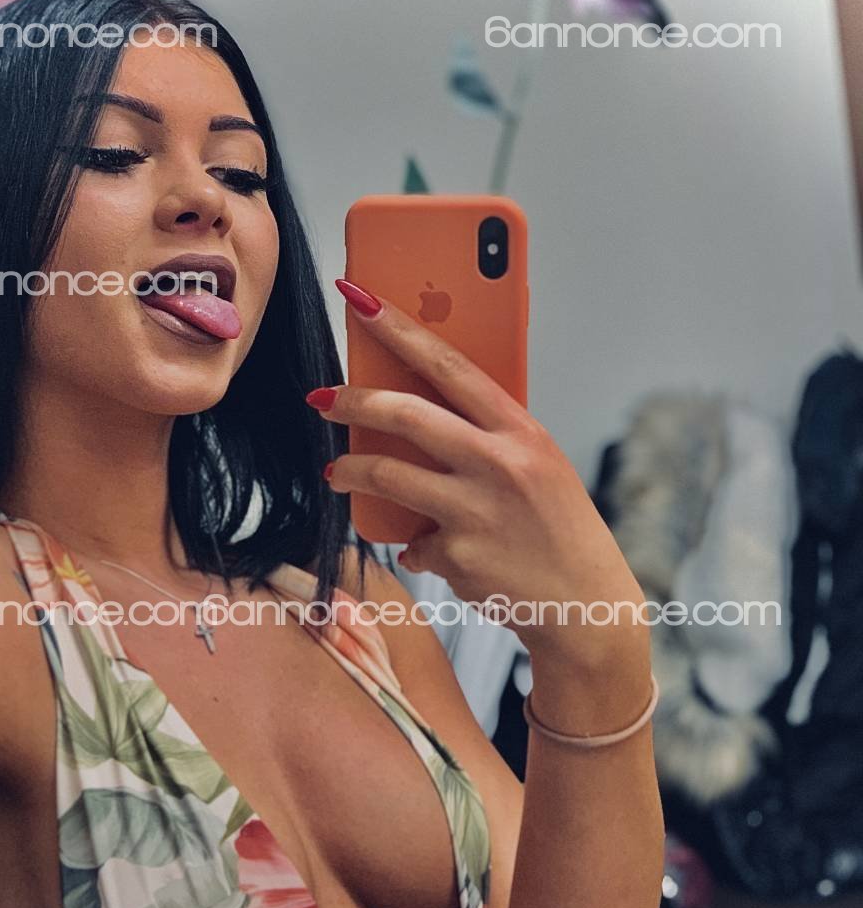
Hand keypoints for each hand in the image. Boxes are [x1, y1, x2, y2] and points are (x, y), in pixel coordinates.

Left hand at [311, 280, 647, 671]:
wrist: (585, 607)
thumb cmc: (558, 531)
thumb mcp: (537, 469)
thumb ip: (487, 439)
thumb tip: (417, 417)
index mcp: (521, 432)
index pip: (450, 365)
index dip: (399, 328)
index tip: (359, 300)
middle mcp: (499, 464)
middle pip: (405, 415)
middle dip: (351, 401)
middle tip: (321, 400)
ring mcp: (476, 511)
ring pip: (386, 474)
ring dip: (349, 471)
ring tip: (336, 472)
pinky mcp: (456, 555)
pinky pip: (412, 541)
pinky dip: (416, 545)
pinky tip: (432, 551)